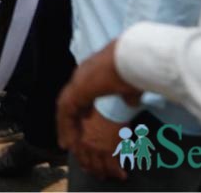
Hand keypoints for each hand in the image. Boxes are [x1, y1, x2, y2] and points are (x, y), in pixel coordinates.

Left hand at [57, 40, 142, 155]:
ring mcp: (78, 81)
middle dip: (69, 118)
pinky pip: (67, 112)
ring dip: (66, 126)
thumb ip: (128, 95)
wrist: (133, 57)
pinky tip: (70, 140)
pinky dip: (67, 126)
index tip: (85, 117)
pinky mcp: (78, 90)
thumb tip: (131, 101)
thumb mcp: (132, 85)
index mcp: (93, 73)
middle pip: (69, 100)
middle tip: (69, 136)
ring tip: (67, 143)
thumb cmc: (136, 68)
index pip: (80, 92)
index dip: (81, 106)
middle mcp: (82, 75)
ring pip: (65, 107)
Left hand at [70, 108, 130, 180]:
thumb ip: (82, 135)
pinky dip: (118, 172)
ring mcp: (98, 150)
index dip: (83, 163)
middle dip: (94, 171)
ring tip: (110, 176)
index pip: (78, 156)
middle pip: (88, 164)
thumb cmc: (98, 111)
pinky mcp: (111, 151)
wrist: (110, 106)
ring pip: (100, 168)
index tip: (87, 166)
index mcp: (78, 138)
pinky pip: (114, 166)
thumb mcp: (86, 123)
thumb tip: (81, 145)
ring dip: (106, 173)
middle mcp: (86, 146)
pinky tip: (121, 175)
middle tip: (99, 174)